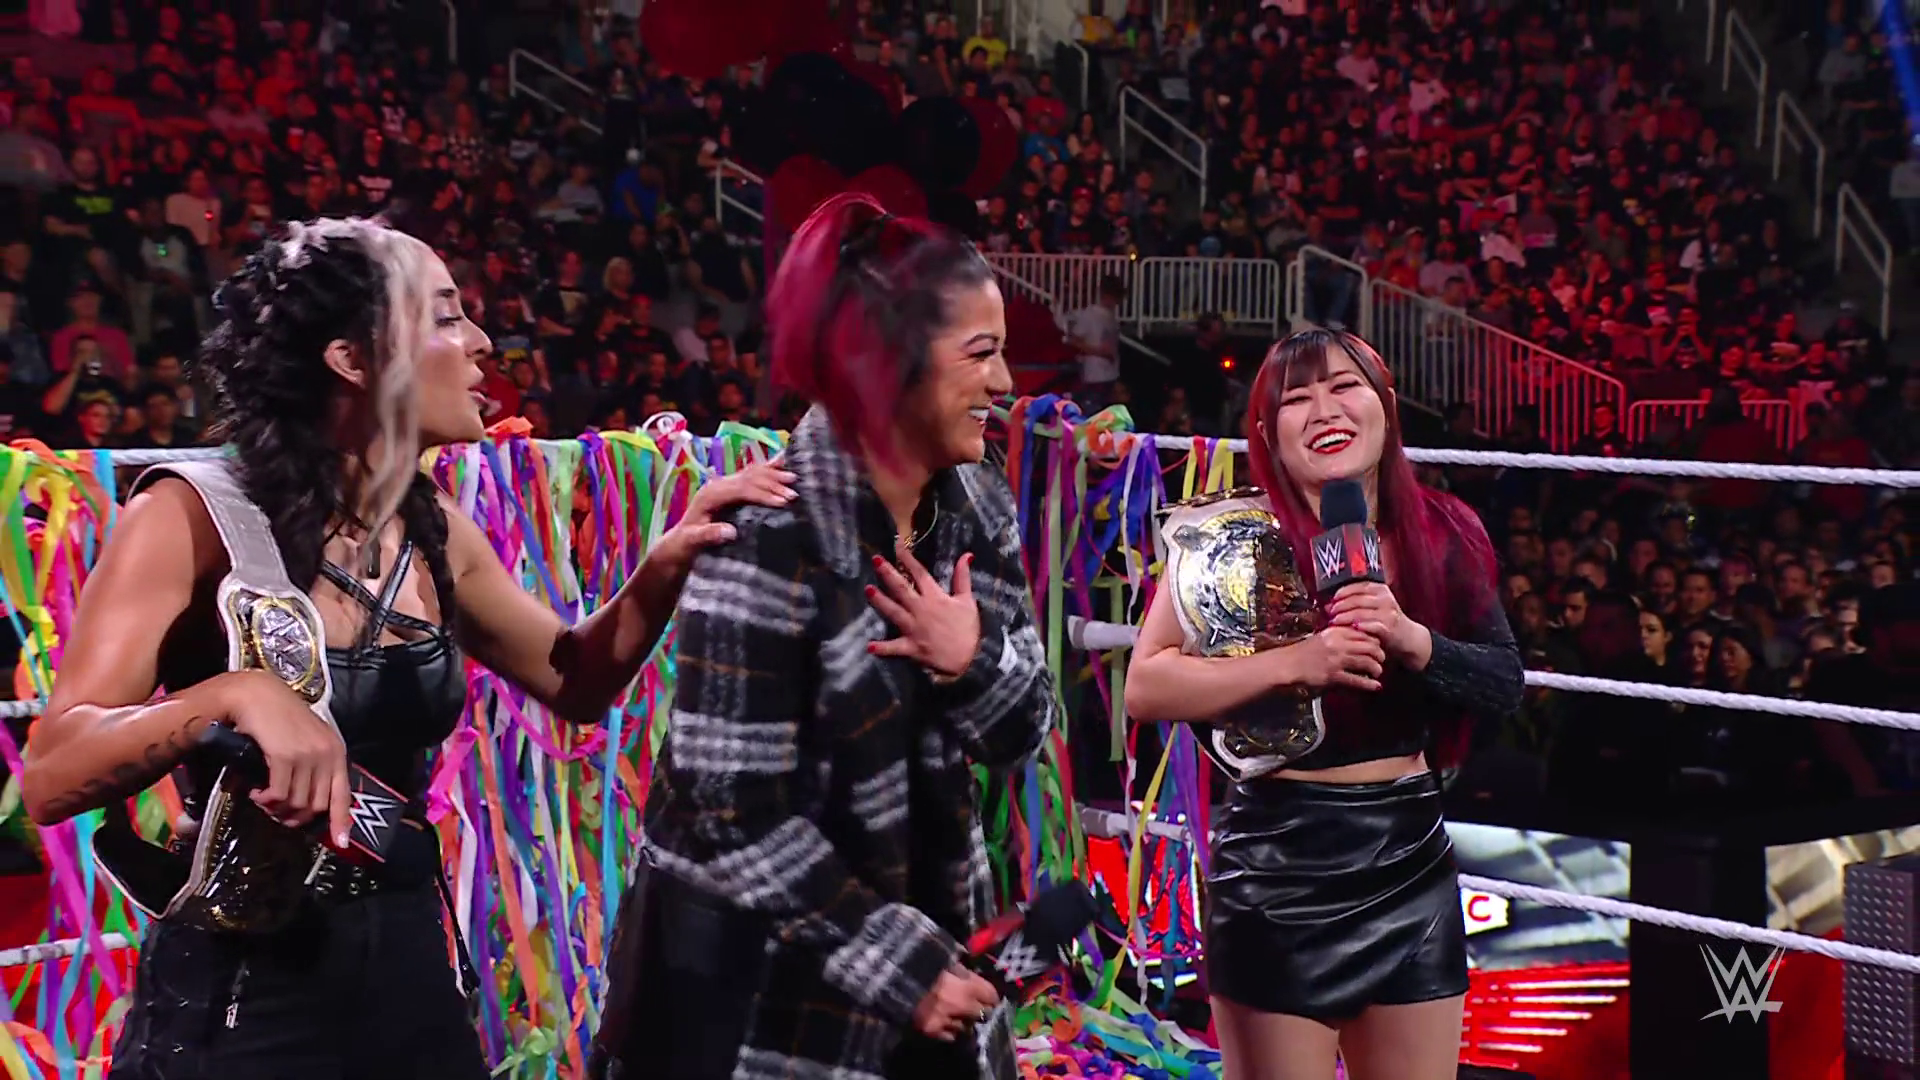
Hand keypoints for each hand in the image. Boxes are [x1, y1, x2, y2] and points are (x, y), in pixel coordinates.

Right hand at [216, 670, 354, 849]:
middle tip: (276, 812)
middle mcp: (327, 755)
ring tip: (264, 799)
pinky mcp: (286, 756)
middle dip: (295, 817)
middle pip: (317, 806)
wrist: (257, 695)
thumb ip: (311, 769)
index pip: (343, 795)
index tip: (340, 842)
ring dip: (277, 809)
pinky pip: (279, 795)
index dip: (341, 821)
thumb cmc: (278, 719)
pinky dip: (266, 800)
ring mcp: (308, 755)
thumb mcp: (305, 742)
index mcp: (336, 753)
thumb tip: (304, 805)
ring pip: (297, 803)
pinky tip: (257, 793)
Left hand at [652, 462, 797, 571]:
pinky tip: (784, 461)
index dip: (762, 494)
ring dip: (775, 474)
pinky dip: (769, 468)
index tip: (783, 502)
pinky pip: (753, 474)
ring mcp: (725, 484)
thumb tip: (730, 532)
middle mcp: (718, 485)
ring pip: (753, 473)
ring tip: (796, 477)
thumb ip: (707, 536)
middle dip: (773, 483)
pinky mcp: (731, 488)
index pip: (741, 489)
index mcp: (710, 495)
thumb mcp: (691, 543)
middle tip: (795, 492)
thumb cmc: (685, 545)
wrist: (679, 543)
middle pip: (750, 478)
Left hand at [866, 544, 980, 678]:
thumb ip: (962, 577)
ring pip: (893, 612)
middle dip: (888, 573)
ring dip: (880, 601)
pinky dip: (882, 648)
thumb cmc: (968, 629)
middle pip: (902, 588)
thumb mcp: (967, 601)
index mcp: (935, 597)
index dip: (908, 558)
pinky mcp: (911, 647)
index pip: (919, 573)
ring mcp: (914, 628)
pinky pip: (894, 648)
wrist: (970, 659)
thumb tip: (966, 555)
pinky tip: (870, 646)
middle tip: (875, 560)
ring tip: (868, 590)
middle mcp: (922, 610)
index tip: (897, 545)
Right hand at [911, 967, 999, 1041]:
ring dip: (964, 1021)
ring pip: (966, 1027)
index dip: (990, 995)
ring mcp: (946, 1020)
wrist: (892, 977)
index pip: (991, 995)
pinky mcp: (932, 1031)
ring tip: (957, 1014)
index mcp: (966, 984)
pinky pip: (950, 1036)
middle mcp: (961, 1005)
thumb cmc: (921, 963)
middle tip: (974, 1006)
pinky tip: (945, 1022)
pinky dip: (950, 1030)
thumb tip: (974, 976)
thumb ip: (963, 970)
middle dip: (980, 1009)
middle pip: (983, 1013)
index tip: (988, 995)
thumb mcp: (946, 960)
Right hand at [1278, 626, 1385, 692]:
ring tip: (1378, 672)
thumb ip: (1341, 635)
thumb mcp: (1323, 637)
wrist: (1287, 665)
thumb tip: (1362, 638)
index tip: (1377, 645)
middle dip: (1380, 654)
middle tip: (1381, 659)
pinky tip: (1376, 686)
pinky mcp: (1333, 676)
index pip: (1365, 632)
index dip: (1375, 639)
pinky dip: (1369, 684)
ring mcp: (1336, 660)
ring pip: (1367, 662)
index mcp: (1336, 631)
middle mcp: (1338, 644)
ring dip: (1377, 668)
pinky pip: (1357, 680)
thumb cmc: (1305, 652)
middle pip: (1370, 646)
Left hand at [1325, 582, 1427, 662]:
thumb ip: (1356, 601)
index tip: (1331, 599)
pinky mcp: (1390, 627)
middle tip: (1329, 612)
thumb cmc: (1385, 619)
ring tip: (1334, 621)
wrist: (1407, 636)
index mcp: (1380, 589)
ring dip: (1345, 617)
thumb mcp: (1374, 605)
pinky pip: (1372, 625)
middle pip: (1357, 599)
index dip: (1342, 592)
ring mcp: (1388, 613)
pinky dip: (1360, 626)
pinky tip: (1351, 628)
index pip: (1358, 586)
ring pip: (1361, 612)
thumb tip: (1329, 603)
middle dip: (1340, 606)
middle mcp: (1385, 598)